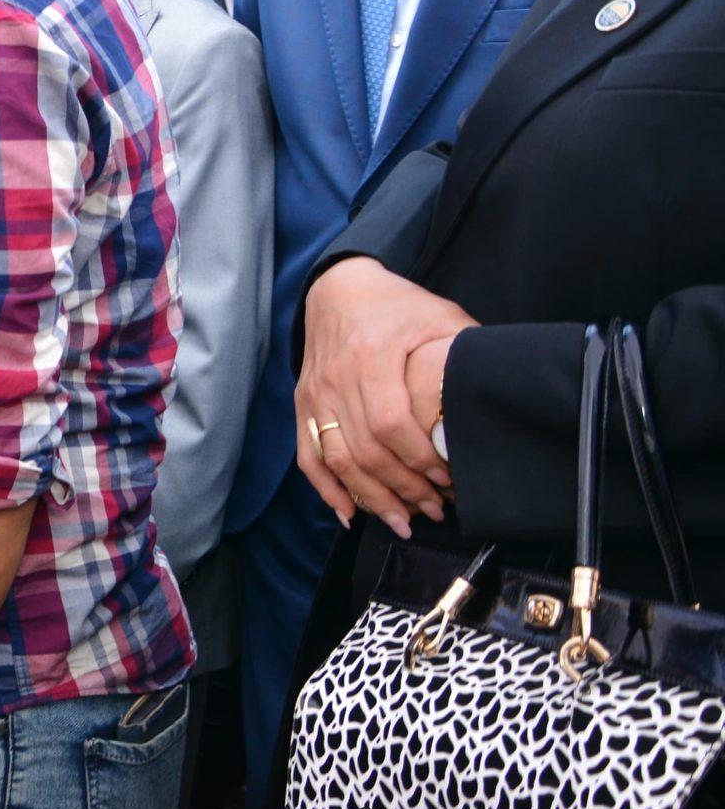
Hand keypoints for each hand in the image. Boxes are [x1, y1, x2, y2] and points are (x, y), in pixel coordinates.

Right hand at [296, 258, 474, 536]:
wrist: (339, 287)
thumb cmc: (396, 303)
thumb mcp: (440, 316)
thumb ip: (468, 351)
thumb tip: (503, 389)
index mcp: (371, 356)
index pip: (390, 424)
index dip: (419, 460)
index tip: (448, 480)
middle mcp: (337, 378)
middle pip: (365, 451)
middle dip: (402, 489)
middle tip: (434, 510)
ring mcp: (316, 393)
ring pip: (337, 460)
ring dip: (370, 498)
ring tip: (401, 521)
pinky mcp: (305, 403)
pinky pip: (308, 455)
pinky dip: (326, 488)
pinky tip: (349, 512)